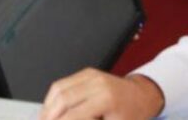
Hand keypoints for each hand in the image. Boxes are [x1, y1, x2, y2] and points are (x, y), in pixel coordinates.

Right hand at [40, 69, 163, 119]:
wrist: (143, 96)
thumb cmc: (132, 114)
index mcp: (106, 99)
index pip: (73, 115)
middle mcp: (97, 83)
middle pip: (62, 98)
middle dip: (49, 116)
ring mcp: (91, 75)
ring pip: (58, 88)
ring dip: (47, 106)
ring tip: (45, 119)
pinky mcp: (87, 72)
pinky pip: (63, 82)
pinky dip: (53, 97)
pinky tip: (52, 109)